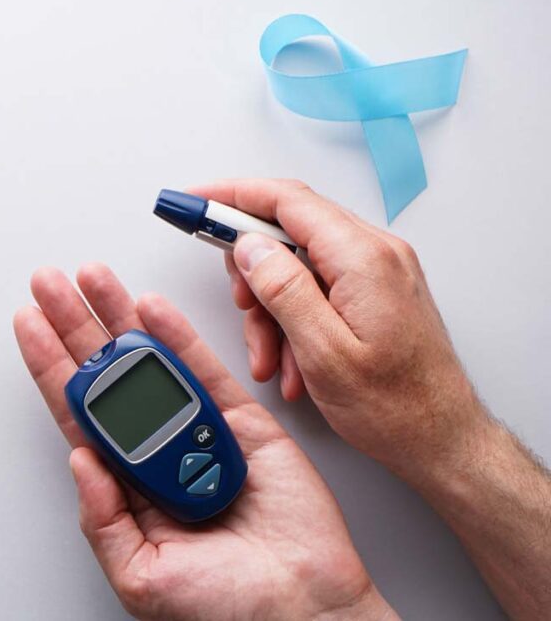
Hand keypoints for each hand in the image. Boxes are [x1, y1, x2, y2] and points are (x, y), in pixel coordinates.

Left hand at [13, 264, 394, 620]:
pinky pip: (204, 370)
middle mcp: (158, 449)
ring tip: (90, 277)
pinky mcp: (242, 423)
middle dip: (74, 324)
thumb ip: (103, 520)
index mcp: (128, 484)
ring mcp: (199, 431)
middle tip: (48, 282)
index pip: (80, 412)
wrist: (304, 611)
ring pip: (150, 360)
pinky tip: (148, 308)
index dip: (51, 366)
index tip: (29, 325)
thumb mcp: (142, 577)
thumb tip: (77, 460)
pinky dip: (177, 336)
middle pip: (107, 374)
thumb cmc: (227, 609)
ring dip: (118, 315)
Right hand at [195, 179, 482, 481]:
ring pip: (298, 265)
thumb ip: (283, 289)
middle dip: (253, 271)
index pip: (286, 200)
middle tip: (241, 306)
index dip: (232, 196)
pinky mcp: (376, 291)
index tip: (196, 203)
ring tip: (272, 355)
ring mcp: (378, 271)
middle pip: (289, 231)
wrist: (442, 440)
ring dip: (273, 308)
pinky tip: (293, 359)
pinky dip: (295, 318)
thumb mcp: (323, 352)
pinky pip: (319, 287)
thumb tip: (250, 246)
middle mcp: (376, 253)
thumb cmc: (397, 408)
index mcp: (363, 258)